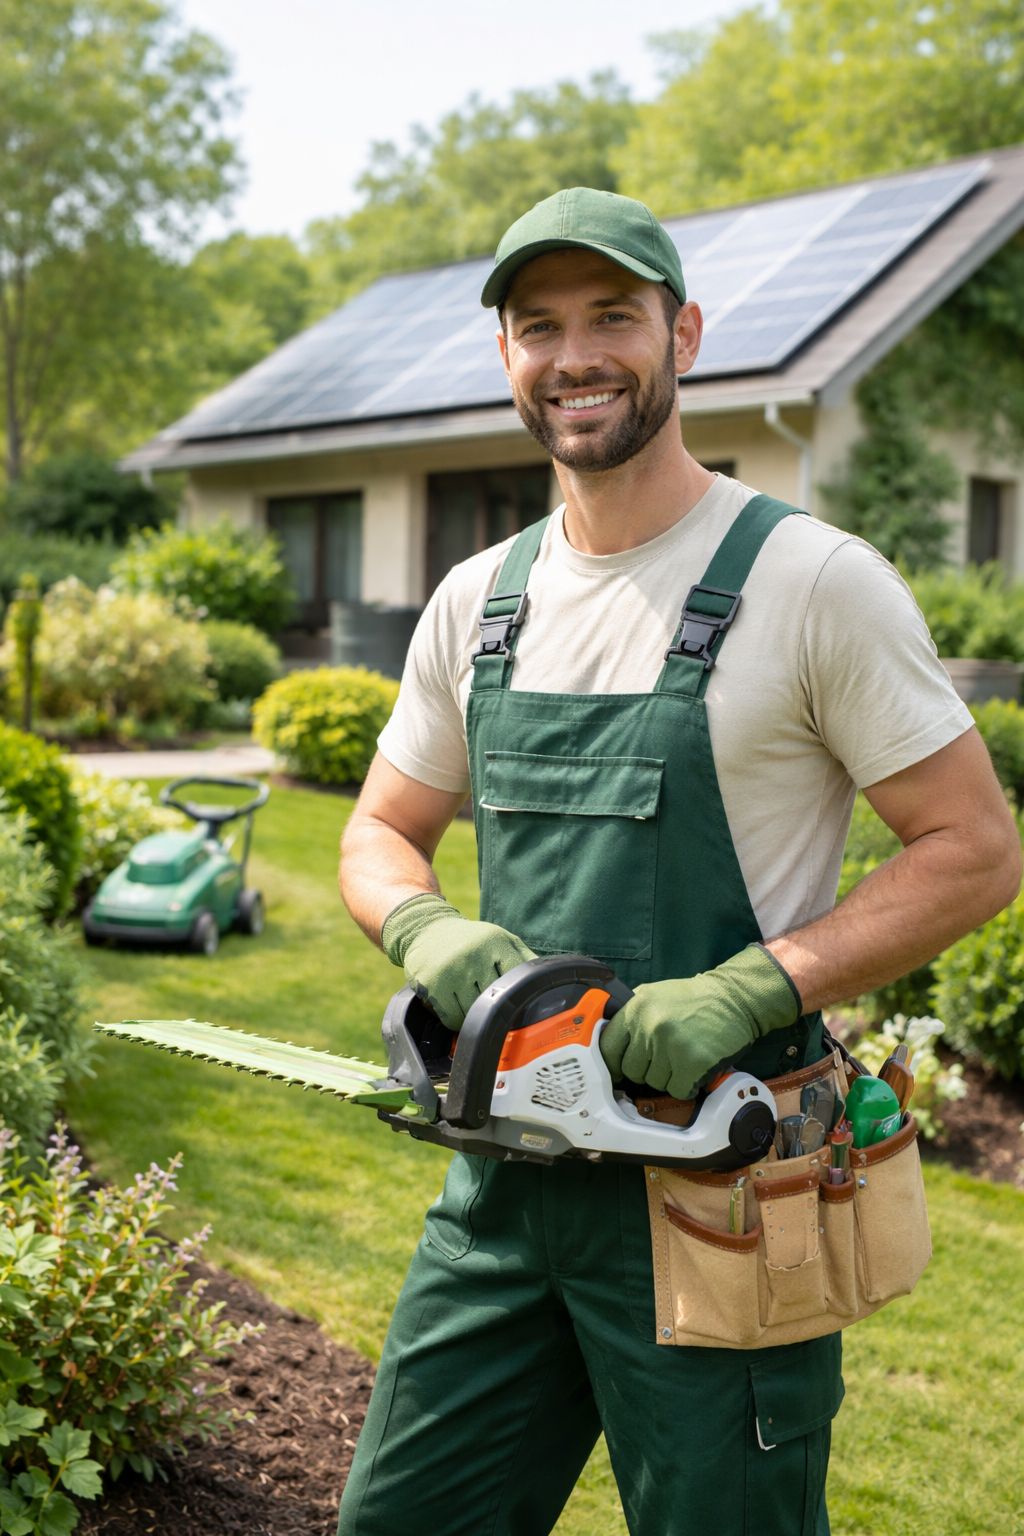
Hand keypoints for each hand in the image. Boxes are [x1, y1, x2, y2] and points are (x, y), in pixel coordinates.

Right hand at [381, 894, 534, 1029]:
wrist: (427, 928)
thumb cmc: (470, 939)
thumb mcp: (500, 939)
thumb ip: (524, 958)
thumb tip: (552, 981)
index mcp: (496, 943)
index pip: (518, 982)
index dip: (519, 999)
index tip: (518, 1007)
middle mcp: (475, 955)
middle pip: (496, 1001)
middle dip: (495, 1007)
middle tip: (492, 1006)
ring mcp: (452, 970)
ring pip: (474, 1014)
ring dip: (475, 1016)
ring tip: (471, 1002)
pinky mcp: (433, 983)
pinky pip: (452, 1019)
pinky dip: (456, 1020)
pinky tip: (456, 1006)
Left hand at [599, 945, 800, 1100]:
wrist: (734, 998)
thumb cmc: (695, 999)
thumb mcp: (655, 994)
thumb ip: (632, 1016)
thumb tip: (610, 1043)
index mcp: (636, 1008)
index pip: (608, 1048)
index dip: (613, 1062)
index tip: (619, 1069)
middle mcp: (650, 1027)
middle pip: (632, 1070)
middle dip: (646, 1070)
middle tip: (665, 1059)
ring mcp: (671, 1046)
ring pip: (655, 1083)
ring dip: (669, 1077)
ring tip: (683, 1058)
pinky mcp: (693, 1063)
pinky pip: (678, 1091)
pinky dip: (687, 1086)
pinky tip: (694, 1070)